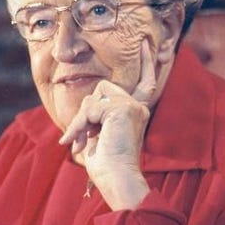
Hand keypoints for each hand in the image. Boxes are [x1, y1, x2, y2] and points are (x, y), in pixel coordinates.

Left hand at [58, 39, 155, 208]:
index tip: (148, 44)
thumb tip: (88, 105)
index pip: (144, 82)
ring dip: (79, 122)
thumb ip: (98, 115)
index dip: (147, 63)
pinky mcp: (121, 109)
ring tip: (79, 143)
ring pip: (92, 98)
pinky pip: (89, 108)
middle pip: (101, 89)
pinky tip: (82, 142)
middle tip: (75, 139)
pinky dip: (79, 125)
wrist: (116, 180)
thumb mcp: (100, 135)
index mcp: (135, 112)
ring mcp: (131, 106)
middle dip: (84, 114)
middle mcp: (137, 106)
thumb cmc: (107, 166)